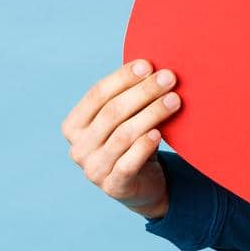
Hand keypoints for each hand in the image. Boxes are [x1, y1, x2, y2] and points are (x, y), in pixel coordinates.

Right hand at [61, 59, 182, 219]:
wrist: (142, 184)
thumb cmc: (133, 141)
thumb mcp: (126, 118)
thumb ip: (130, 96)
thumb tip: (152, 65)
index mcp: (75, 125)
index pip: (97, 94)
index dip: (123, 77)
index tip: (149, 64)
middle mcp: (78, 148)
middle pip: (112, 112)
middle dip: (144, 92)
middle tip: (170, 78)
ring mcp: (93, 169)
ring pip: (124, 134)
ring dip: (152, 113)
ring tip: (175, 100)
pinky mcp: (113, 186)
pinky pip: (128, 162)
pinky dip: (144, 145)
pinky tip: (159, 133)